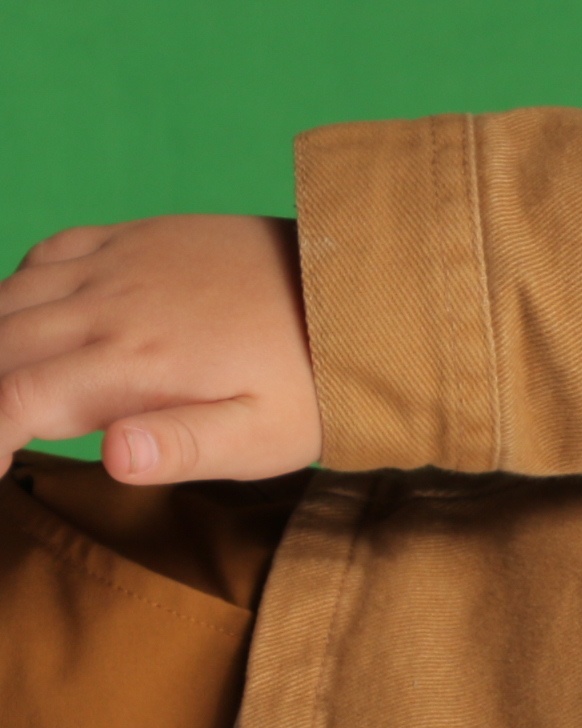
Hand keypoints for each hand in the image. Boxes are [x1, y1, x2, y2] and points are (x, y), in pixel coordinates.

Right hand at [0, 213, 319, 481]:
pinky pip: (46, 252)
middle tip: (1, 431)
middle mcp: (108, 304)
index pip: (16, 399)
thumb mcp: (266, 437)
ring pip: (9, 299)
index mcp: (134, 363)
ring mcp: (118, 262)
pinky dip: (18, 288)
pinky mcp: (136, 237)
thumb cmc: (317, 384)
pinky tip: (28, 320)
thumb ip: (184, 448)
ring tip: (7, 391)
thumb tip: (112, 455)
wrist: (365, 293)